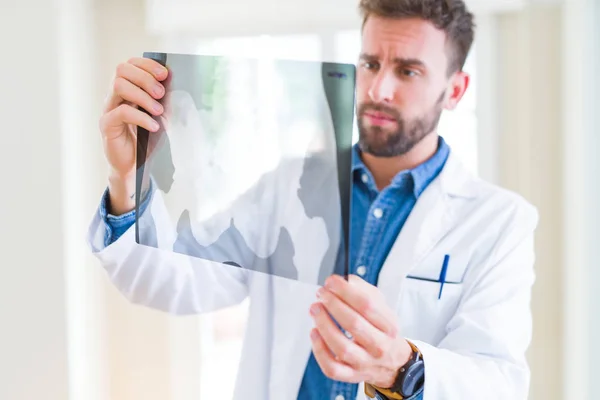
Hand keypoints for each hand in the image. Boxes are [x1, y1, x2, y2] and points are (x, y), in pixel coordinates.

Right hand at [99, 57, 168, 214]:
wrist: (136, 166)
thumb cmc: (148, 139)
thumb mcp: (160, 116)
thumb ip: (164, 99)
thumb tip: (174, 82)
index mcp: (128, 89)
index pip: (130, 64)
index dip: (147, 65)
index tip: (165, 74)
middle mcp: (115, 95)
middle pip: (122, 70)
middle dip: (145, 78)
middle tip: (161, 93)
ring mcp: (109, 108)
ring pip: (119, 86)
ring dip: (143, 96)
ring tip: (158, 110)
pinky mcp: (107, 125)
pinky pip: (121, 112)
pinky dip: (141, 117)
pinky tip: (154, 126)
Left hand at [309, 274, 412, 388]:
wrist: (392, 363)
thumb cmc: (382, 331)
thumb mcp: (382, 308)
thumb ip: (364, 291)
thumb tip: (345, 281)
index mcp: (389, 326)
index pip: (367, 305)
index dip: (346, 291)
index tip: (331, 282)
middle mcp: (379, 346)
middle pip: (354, 324)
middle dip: (333, 304)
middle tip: (321, 294)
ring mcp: (365, 363)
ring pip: (342, 347)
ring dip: (324, 325)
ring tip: (315, 309)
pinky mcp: (351, 375)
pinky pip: (332, 367)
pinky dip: (320, 350)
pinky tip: (314, 332)